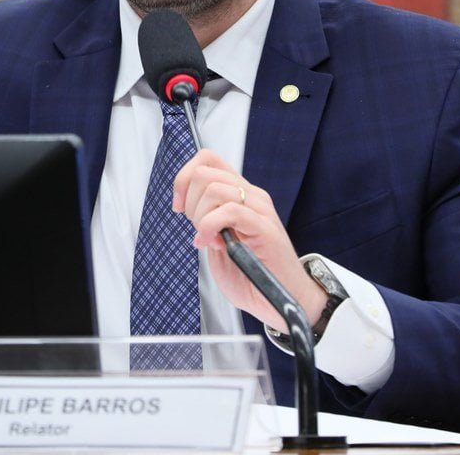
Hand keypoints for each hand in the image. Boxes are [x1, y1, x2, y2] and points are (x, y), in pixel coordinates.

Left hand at [173, 149, 326, 330]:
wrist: (281, 299)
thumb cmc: (251, 274)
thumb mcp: (218, 242)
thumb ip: (205, 220)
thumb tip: (185, 204)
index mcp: (239, 194)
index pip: (207, 160)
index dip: (184, 178)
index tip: (178, 206)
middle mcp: (250, 195)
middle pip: (205, 173)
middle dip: (189, 202)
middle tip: (198, 229)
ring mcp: (260, 208)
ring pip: (214, 189)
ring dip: (200, 217)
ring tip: (208, 240)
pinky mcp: (265, 227)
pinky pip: (229, 211)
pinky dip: (210, 227)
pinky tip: (213, 244)